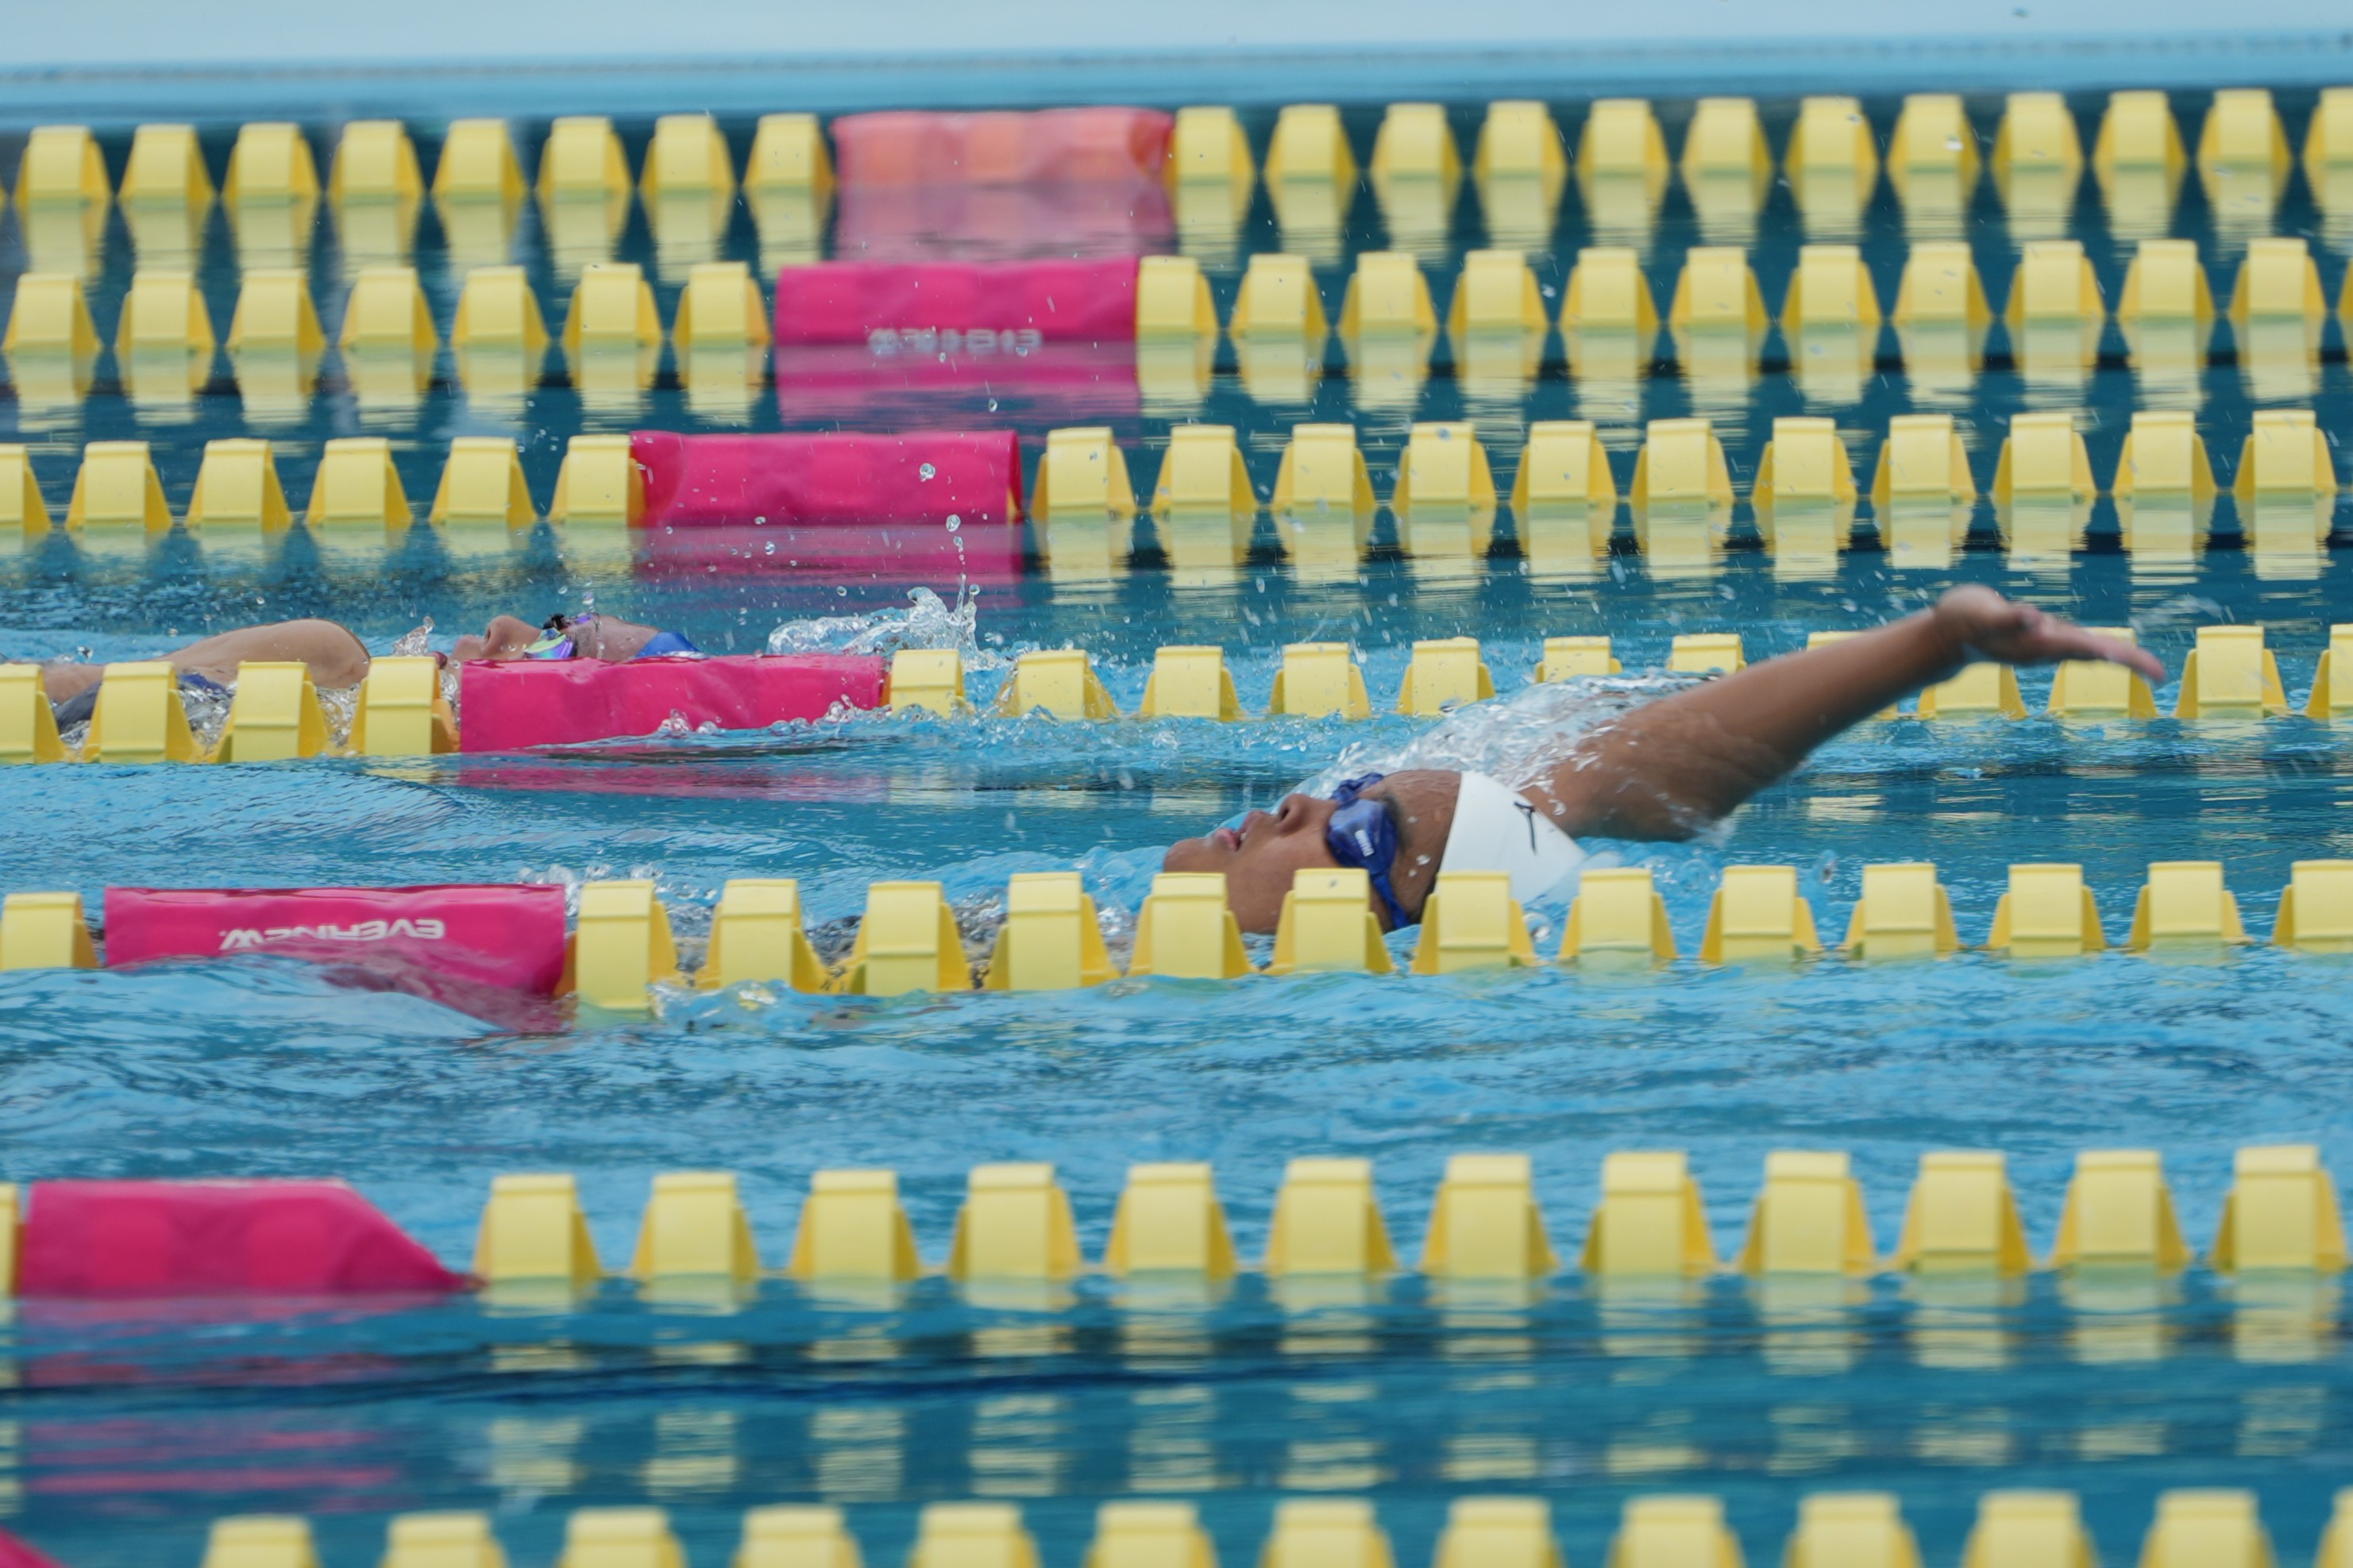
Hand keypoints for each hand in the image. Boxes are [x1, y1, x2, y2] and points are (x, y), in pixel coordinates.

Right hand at [1932, 586, 2166, 680]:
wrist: (1947, 635)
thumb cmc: (1962, 621)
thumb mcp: (1981, 614)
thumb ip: (2008, 618)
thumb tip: (2034, 618)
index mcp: (2040, 644)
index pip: (2090, 649)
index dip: (2121, 658)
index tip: (2149, 672)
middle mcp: (2048, 648)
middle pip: (2096, 654)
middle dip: (2129, 662)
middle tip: (2160, 676)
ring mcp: (2045, 645)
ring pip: (2090, 652)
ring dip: (2118, 659)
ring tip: (2147, 669)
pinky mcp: (2041, 637)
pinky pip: (2079, 645)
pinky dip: (2100, 649)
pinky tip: (2110, 653)